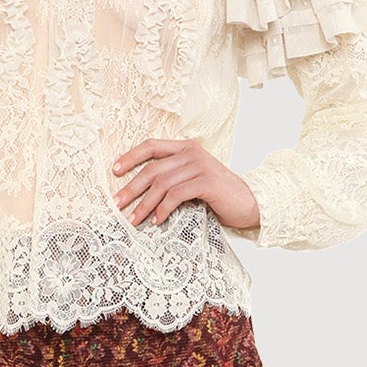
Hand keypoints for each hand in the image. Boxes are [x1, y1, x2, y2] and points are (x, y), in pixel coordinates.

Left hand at [112, 138, 260, 233]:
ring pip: (162, 183)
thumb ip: (173, 178)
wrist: (252, 203)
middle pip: (152, 168)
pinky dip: (164, 209)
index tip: (114, 171)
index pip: (152, 146)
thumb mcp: (193, 181)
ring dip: (145, 204)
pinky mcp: (207, 182)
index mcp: (186, 148)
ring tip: (133, 220)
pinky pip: (177, 194)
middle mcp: (192, 153)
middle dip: (131, 187)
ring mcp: (200, 166)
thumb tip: (141, 193)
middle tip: (117, 204)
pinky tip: (157, 221)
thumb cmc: (219, 196)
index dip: (131, 157)